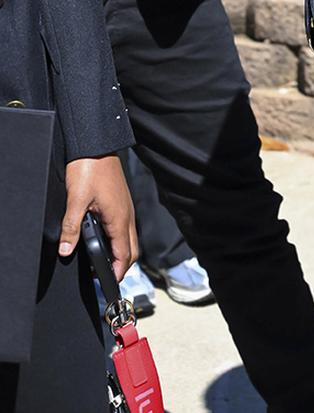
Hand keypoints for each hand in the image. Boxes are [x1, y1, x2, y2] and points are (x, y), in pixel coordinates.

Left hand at [59, 156, 136, 282]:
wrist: (96, 143)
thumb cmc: (89, 167)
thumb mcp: (75, 199)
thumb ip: (71, 228)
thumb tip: (66, 251)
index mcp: (119, 218)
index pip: (124, 255)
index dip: (117, 273)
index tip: (108, 286)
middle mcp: (127, 214)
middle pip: (132, 250)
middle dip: (122, 267)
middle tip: (105, 278)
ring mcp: (126, 207)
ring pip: (130, 238)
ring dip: (121, 254)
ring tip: (103, 263)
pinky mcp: (122, 201)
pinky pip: (125, 227)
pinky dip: (119, 240)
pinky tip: (104, 239)